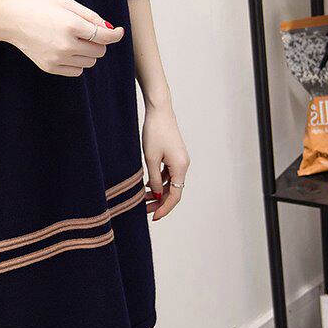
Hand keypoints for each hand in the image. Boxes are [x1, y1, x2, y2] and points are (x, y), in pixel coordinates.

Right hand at [0, 0, 123, 76]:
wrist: (9, 19)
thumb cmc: (38, 6)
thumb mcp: (66, 3)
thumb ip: (90, 16)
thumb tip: (109, 29)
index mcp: (71, 26)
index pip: (104, 36)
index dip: (115, 34)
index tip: (118, 31)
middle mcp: (66, 45)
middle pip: (99, 51)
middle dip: (98, 41)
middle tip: (86, 31)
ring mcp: (57, 59)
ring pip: (89, 62)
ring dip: (88, 52)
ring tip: (73, 39)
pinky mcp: (49, 67)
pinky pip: (77, 71)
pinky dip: (77, 62)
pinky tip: (66, 50)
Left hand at [142, 103, 189, 220]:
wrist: (159, 111)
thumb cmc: (154, 132)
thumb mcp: (151, 158)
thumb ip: (155, 178)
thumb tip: (158, 195)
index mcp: (181, 167)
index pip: (175, 196)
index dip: (164, 208)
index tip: (153, 217)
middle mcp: (183, 165)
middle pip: (174, 190)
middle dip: (160, 202)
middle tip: (144, 210)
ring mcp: (179, 159)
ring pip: (171, 182)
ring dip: (158, 192)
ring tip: (143, 199)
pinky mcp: (174, 155)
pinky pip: (169, 173)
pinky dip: (160, 181)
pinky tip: (148, 185)